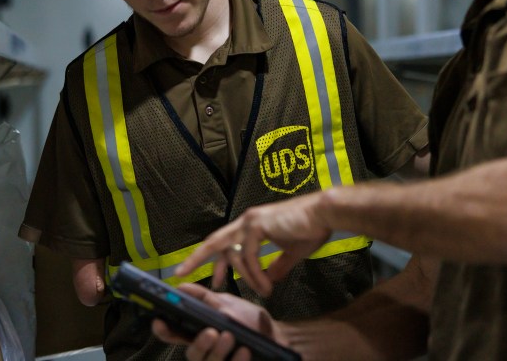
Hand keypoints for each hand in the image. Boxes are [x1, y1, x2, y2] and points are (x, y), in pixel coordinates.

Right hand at [151, 283, 284, 360]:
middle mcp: (207, 352)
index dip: (165, 331)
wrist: (277, 335)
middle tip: (211, 332)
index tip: (160, 322)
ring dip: (218, 352)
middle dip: (199, 345)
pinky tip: (245, 351)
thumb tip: (179, 286)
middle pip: (192, 356)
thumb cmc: (249, 320)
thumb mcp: (226, 304)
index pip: (175, 336)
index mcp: (199, 333)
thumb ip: (204, 298)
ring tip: (229, 337)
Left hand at [177, 191, 330, 295]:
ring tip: (264, 292)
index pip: (226, 243)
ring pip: (235, 255)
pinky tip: (266, 284)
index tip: (214, 279)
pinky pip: (249, 255)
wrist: (324, 215)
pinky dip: (255, 273)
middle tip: (182, 274)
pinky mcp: (257, 225)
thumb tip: (270, 278)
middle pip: (214, 242)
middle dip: (197, 258)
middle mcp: (247, 221)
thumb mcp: (292, 253)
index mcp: (252, 226)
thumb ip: (278, 265)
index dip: (217, 261)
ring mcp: (250, 221)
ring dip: (248, 278)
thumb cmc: (311, 229)